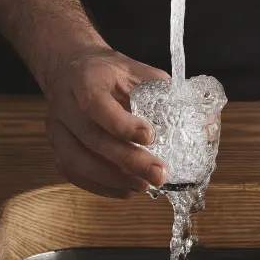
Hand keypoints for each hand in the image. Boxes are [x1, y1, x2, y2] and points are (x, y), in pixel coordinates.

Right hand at [41, 47, 169, 197]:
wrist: (70, 69)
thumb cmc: (108, 73)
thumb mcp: (134, 69)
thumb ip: (161, 91)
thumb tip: (202, 119)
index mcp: (85, 80)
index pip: (97, 104)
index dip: (122, 124)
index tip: (149, 136)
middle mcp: (65, 105)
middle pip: (92, 138)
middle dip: (128, 160)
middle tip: (158, 173)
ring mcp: (56, 129)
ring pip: (78, 161)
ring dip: (113, 179)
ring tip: (144, 186)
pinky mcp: (56, 148)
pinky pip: (74, 173)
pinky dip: (100, 186)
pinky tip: (126, 190)